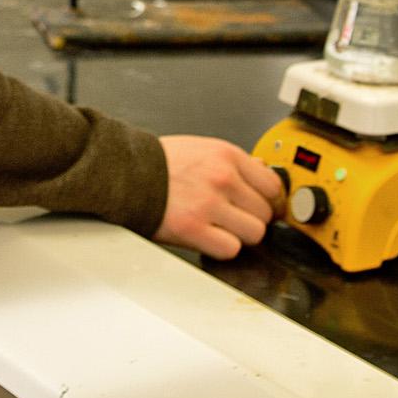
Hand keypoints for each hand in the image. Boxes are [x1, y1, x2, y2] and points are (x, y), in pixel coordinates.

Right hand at [154, 134, 285, 259]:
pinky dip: (222, 248)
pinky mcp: (194, 229)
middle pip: (266, 212)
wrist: (125, 173)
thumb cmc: (160, 163)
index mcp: (227, 156)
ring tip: (221, 229)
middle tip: (236, 220)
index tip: (264, 208)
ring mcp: (209, 204)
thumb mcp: (202, 149)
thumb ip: (234, 162)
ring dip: (240, 236)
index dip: (270, 201)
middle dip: (253, 219)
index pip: (273, 185)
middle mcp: (222, 178)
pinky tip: (209, 238)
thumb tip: (262, 175)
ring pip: (254, 233)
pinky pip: (230, 249)